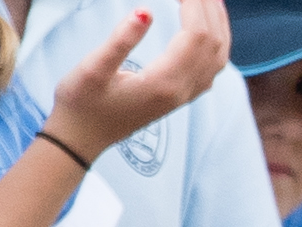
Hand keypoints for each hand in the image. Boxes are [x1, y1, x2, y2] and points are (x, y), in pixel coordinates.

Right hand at [47, 0, 230, 160]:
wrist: (82, 138)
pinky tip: (210, 28)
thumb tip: (145, 11)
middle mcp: (182, 92)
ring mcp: (184, 97)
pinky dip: (217, 43)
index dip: (195, 4)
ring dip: (220, 26)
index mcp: (165, 83)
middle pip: (213, 44)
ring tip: (212, 0)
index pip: (196, 36)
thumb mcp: (93, 68)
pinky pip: (211, 68)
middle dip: (210, 9)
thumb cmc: (81, 103)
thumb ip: (121, 40)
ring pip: (218, 58)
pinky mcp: (179, 97)